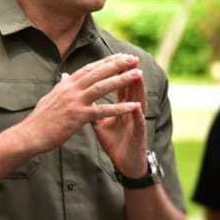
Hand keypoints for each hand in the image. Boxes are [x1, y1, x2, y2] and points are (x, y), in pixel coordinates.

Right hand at [17, 54, 141, 154]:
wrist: (30, 134)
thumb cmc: (40, 119)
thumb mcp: (51, 97)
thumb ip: (61, 86)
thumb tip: (65, 77)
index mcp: (66, 83)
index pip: (90, 68)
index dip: (106, 61)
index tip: (120, 55)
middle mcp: (71, 88)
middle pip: (98, 72)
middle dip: (117, 64)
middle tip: (133, 58)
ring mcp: (75, 101)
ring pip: (103, 86)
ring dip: (122, 79)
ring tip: (138, 74)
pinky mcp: (78, 116)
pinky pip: (103, 110)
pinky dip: (120, 108)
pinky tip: (134, 106)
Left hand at [92, 58, 147, 178]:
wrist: (125, 163)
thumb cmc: (115, 141)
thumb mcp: (100, 123)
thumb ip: (91, 108)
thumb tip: (79, 96)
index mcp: (121, 106)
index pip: (118, 85)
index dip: (114, 72)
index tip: (110, 57)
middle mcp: (131, 111)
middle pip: (130, 89)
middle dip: (129, 73)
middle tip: (128, 58)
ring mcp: (136, 122)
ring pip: (138, 101)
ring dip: (138, 89)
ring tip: (138, 74)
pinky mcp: (139, 135)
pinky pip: (139, 124)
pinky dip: (138, 115)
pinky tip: (136, 107)